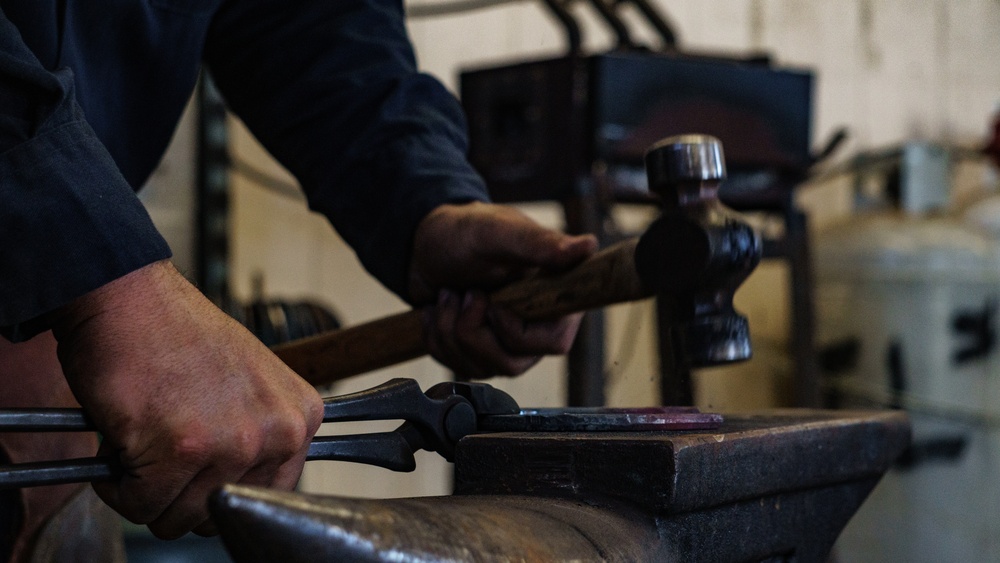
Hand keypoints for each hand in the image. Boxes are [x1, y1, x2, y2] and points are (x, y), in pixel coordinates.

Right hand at [51, 260, 323, 538]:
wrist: (131, 299)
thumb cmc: (179, 337)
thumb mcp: (251, 383)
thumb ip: (259, 435)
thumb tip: (243, 489)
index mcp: (299, 418)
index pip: (266, 497)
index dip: (220, 488)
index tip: (197, 469)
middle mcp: (278, 433)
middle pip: (219, 513)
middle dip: (179, 493)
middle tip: (160, 450)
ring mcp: (233, 443)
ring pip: (178, 518)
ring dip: (146, 491)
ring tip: (141, 443)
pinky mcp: (180, 451)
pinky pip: (140, 505)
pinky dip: (117, 485)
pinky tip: (120, 443)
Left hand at [409, 202, 597, 378]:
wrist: (423, 245)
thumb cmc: (464, 232)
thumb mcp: (498, 232)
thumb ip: (538, 243)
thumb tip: (587, 247)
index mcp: (553, 297)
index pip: (554, 342)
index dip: (516, 331)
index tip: (492, 303)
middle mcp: (536, 325)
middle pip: (513, 362)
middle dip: (473, 331)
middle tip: (464, 293)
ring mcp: (506, 343)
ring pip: (481, 367)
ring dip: (450, 330)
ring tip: (447, 294)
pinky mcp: (479, 352)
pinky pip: (458, 366)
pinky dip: (436, 338)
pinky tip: (437, 309)